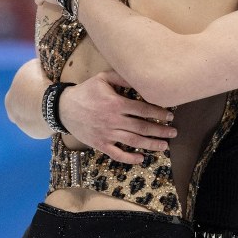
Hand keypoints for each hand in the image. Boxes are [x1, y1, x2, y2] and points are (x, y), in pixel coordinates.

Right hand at [59, 70, 175, 164]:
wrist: (64, 108)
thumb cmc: (86, 91)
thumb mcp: (103, 78)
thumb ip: (122, 79)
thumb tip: (140, 79)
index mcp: (116, 104)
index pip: (143, 110)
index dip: (159, 113)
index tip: (170, 116)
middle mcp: (114, 120)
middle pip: (142, 127)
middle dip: (160, 130)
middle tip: (173, 132)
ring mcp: (107, 134)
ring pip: (133, 141)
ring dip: (151, 145)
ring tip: (164, 146)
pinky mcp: (100, 144)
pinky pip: (117, 154)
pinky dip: (129, 158)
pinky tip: (141, 158)